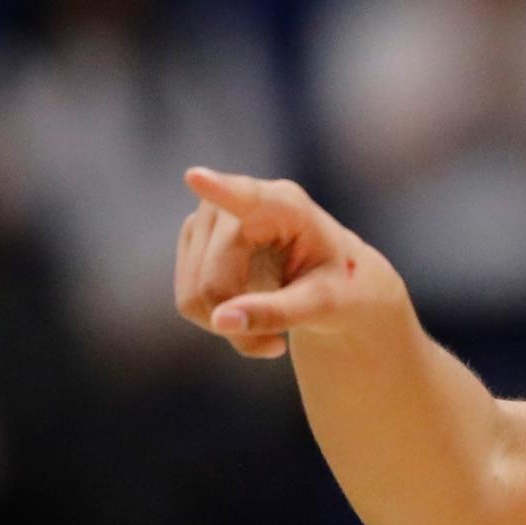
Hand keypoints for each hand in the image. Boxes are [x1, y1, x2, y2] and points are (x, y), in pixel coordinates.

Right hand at [174, 167, 401, 358]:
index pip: (246, 197)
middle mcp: (235, 201)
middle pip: (211, 283)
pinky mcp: (192, 236)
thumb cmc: (338, 285)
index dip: (218, 190)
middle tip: (277, 346)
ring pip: (193, 295)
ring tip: (270, 328)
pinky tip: (249, 312)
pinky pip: (188, 297)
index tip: (195, 178)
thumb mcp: (324, 305)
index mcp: (285, 206)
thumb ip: (277, 312)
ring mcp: (206, 216)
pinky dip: (218, 318)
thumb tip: (220, 321)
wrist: (331, 278)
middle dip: (239, 323)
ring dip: (228, 325)